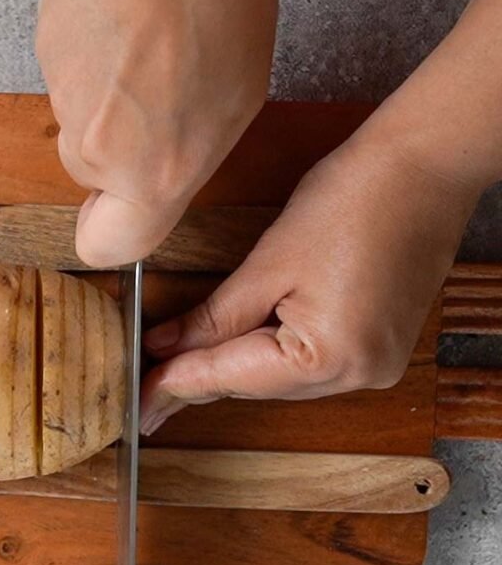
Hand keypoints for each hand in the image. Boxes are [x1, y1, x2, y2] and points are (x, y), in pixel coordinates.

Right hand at [36, 0, 277, 266]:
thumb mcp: (235, 104)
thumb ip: (183, 162)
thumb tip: (152, 177)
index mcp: (151, 173)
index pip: (104, 248)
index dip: (110, 236)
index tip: (118, 219)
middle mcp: (95, 149)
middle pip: (93, 176)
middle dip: (121, 149)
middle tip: (163, 99)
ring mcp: (62, 101)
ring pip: (84, 122)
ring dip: (112, 99)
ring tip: (153, 48)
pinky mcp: (44, 56)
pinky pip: (71, 79)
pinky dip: (95, 61)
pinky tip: (128, 24)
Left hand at [139, 136, 479, 433]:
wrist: (426, 165)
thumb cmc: (353, 198)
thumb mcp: (268, 264)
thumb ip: (212, 318)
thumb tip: (164, 347)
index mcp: (330, 358)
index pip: (231, 379)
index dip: (175, 385)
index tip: (137, 399)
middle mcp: (358, 376)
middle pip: (254, 386)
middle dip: (198, 381)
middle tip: (145, 390)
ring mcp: (374, 367)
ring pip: (277, 380)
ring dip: (230, 371)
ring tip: (175, 373)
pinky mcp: (379, 351)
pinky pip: (306, 367)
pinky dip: (266, 358)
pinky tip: (232, 353)